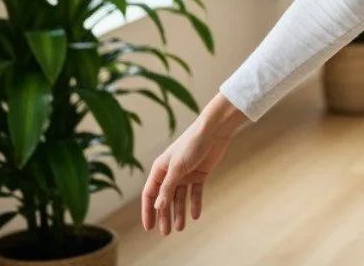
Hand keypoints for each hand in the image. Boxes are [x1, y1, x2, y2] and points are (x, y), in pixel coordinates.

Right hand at [140, 105, 240, 235]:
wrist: (214, 130)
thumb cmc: (192, 144)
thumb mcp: (177, 168)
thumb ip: (168, 187)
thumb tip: (158, 206)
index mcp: (160, 169)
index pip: (150, 194)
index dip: (148, 211)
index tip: (149, 228)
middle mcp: (171, 173)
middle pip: (165, 199)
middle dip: (164, 215)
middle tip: (166, 233)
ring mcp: (186, 174)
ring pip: (180, 198)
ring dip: (179, 212)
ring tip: (180, 228)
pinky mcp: (200, 174)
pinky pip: (195, 193)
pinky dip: (195, 203)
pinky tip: (195, 215)